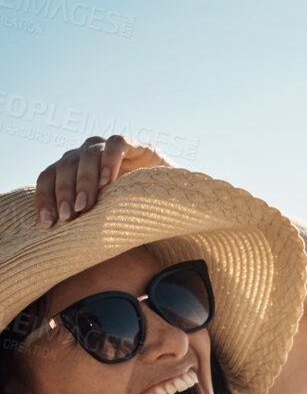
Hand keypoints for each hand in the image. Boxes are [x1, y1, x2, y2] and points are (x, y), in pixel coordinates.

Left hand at [35, 135, 168, 225]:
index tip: (49, 223)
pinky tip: (108, 181)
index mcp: (73, 170)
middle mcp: (86, 155)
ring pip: (86, 154)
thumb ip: (84, 220)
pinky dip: (108, 161)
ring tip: (86, 205)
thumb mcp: (104, 217)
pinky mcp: (135, 146)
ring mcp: (108, 148)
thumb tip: (58, 247)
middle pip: (64, 166)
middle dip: (64, 193)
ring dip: (83, 181)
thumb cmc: (135, 211)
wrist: (175, 198)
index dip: (45, 198)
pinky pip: (116, 145)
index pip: (48, 177)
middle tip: (69, 217)